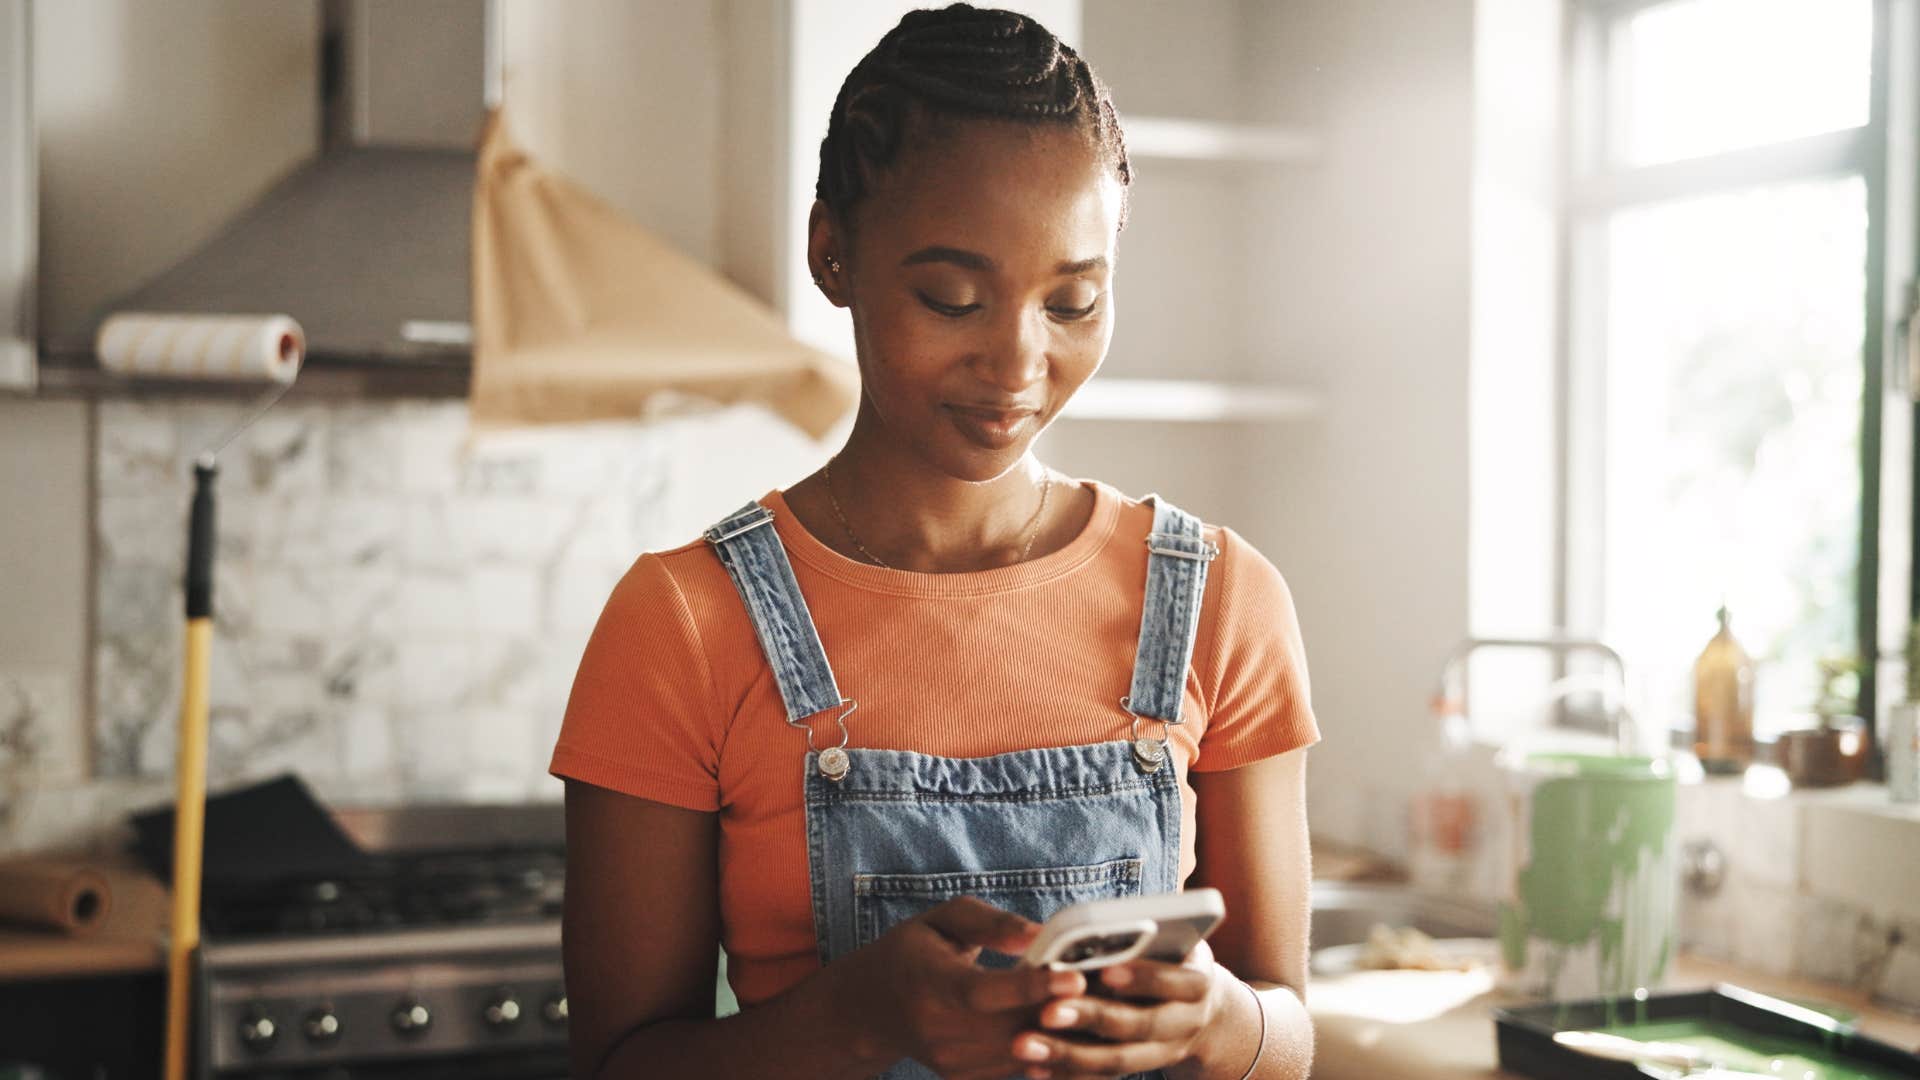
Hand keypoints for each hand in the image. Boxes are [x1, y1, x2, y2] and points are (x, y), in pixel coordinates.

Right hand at [828, 896, 1090, 1079]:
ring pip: (1026, 1052)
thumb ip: (991, 923)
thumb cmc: (914, 951)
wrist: (872, 1008)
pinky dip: (1052, 1046)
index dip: (1033, 987)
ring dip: (1066, 1029)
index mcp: (931, 985)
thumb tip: (1040, 936)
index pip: (986, 992)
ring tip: (1101, 1000)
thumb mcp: (943, 920)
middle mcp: (940, 1032)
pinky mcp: (967, 1079)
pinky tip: (1072, 1021)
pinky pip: (1022, 1066)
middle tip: (1111, 985)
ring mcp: (954, 1063)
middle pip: (1015, 1027)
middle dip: (1066, 1009)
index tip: (1074, 976)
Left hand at [1010, 938, 1231, 1079]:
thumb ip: (1142, 938)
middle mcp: (1186, 1023)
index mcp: (1197, 982)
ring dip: (1069, 1055)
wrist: (1203, 1012)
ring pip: (1118, 1060)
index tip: (1105, 970)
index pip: (1173, 980)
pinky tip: (1033, 1070)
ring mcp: (1163, 1053)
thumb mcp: (1172, 941)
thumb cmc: (1173, 957)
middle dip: (1092, 1018)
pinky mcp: (1138, 1068)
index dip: (1141, 977)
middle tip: (1047, 1012)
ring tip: (1025, 1045)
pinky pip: (1102, 1078)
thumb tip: (1091, 930)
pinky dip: (1067, 1075)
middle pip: (1140, 1024)